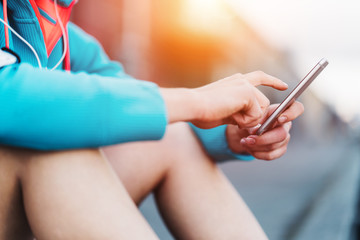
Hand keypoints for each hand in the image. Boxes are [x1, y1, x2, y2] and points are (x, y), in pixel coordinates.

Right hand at [161, 71, 287, 127]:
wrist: (193, 106)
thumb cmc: (202, 111)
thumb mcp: (225, 112)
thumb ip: (238, 112)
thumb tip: (250, 120)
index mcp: (235, 82)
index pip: (260, 77)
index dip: (273, 82)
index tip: (285, 87)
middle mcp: (242, 80)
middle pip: (264, 102)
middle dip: (254, 117)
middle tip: (237, 121)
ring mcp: (245, 85)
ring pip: (261, 110)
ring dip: (247, 120)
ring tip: (229, 116)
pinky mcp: (247, 92)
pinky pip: (257, 114)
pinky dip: (245, 121)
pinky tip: (231, 116)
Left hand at [227, 102, 303, 159]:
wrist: (245, 132)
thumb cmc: (251, 121)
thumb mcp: (252, 116)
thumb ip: (256, 121)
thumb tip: (256, 130)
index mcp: (281, 112)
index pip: (297, 108)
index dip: (292, 114)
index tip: (279, 118)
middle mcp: (285, 125)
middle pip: (282, 134)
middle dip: (263, 139)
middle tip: (248, 139)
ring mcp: (285, 139)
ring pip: (274, 146)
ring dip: (256, 147)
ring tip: (244, 142)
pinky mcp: (280, 150)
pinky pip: (270, 155)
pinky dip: (257, 153)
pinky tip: (249, 148)